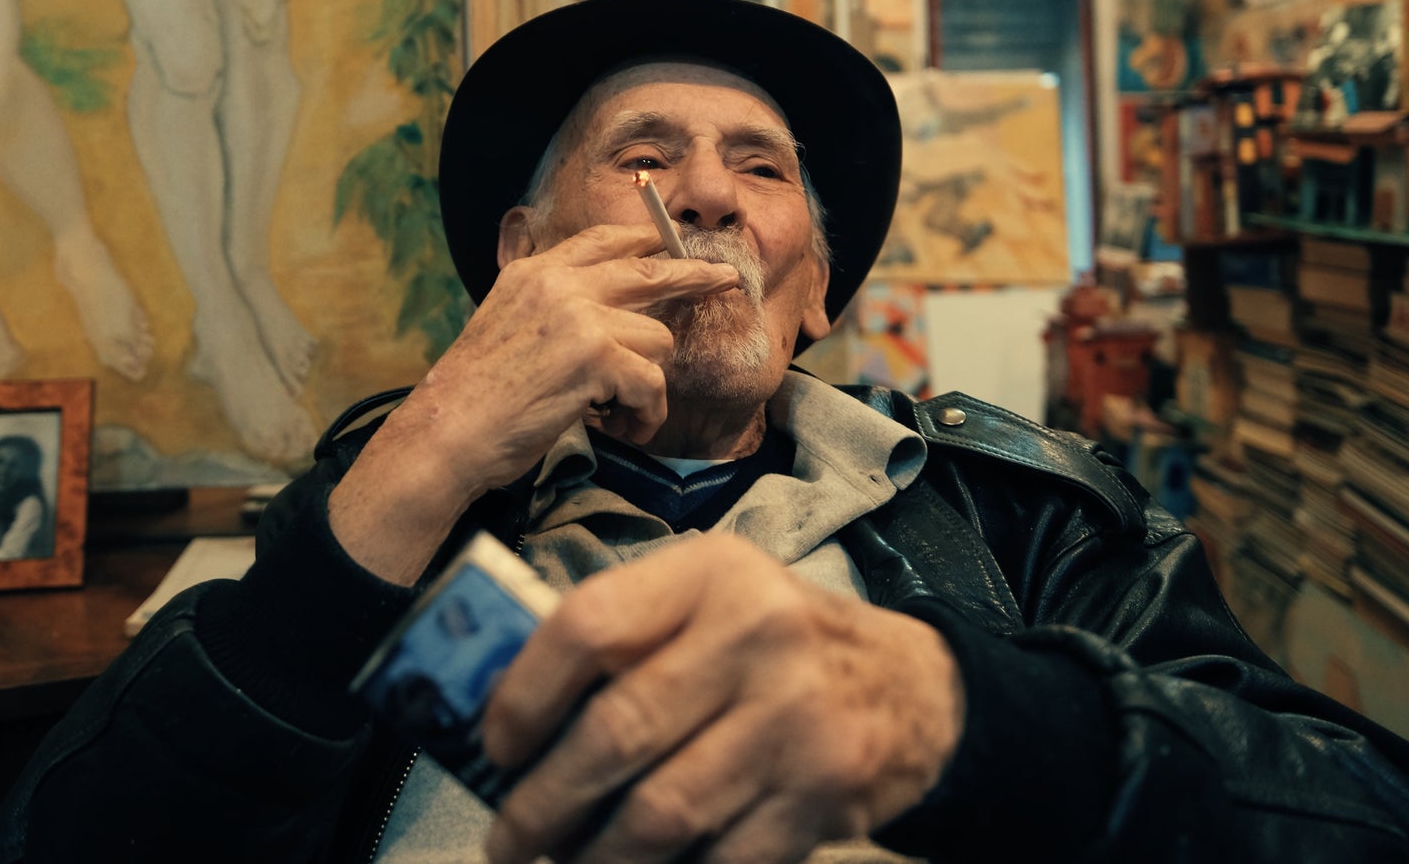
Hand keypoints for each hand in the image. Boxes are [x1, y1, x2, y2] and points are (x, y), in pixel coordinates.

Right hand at [328, 224, 739, 582]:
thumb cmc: (477, 394)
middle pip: (649, 270)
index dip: (646, 241)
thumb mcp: (506, 323)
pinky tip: (622, 428)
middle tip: (723, 278)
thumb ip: (550, 303)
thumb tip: (602, 307)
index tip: (673, 244)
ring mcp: (579, 315)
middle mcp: (559, 283)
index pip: (604, 240)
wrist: (448, 430)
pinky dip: (645, 414)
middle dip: (693, 274)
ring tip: (619, 412)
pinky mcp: (595, 356)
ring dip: (647, 384)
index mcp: (536, 272)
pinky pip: (651, 383)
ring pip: (656, 340)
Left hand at [481, 535, 964, 863]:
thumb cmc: (777, 644)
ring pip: (659, 813)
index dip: (523, 696)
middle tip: (508, 838)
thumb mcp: (709, 599)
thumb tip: (503, 712)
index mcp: (712, 573)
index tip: (495, 748)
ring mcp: (798, 719)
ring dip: (592, 857)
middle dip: (542, 804)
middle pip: (615, 733)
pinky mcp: (825, 794)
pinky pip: (718, 860)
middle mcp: (759, 635)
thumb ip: (624, 635)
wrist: (913, 688)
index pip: (589, 627)